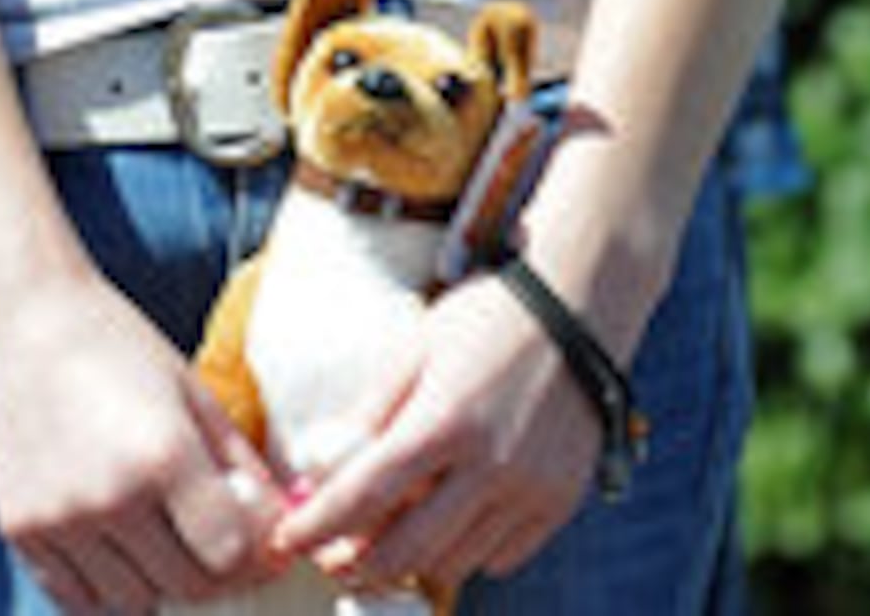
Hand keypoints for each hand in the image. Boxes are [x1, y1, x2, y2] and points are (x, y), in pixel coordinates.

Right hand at [0, 272, 278, 610]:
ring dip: (160, 580)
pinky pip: (78, 598)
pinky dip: (106, 586)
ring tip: (163, 533)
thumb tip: (284, 522)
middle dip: (216, 570)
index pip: (230, 554)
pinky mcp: (19, 531)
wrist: (15, 317)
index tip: (261, 539)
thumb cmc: (113, 343)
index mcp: (162, 453)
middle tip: (217, 538)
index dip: (256, 553)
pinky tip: (116, 543)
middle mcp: (109, 497)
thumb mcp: (191, 390)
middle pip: (186, 586)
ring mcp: (58, 521)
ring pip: (134, 600)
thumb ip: (240, 463)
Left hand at [272, 261, 606, 593]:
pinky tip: (449, 524)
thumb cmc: (488, 318)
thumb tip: (321, 472)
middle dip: (357, 565)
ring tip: (388, 538)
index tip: (290, 540)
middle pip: (406, 550)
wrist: (579, 305)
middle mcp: (492, 465)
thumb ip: (370, 413)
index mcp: (446, 420)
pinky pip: (500, 557)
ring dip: (412, 560)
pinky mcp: (560, 501)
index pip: (364, 495)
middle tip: (333, 558)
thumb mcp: (416, 348)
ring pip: (453, 562)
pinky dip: (466, 552)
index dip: (318, 526)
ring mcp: (531, 489)